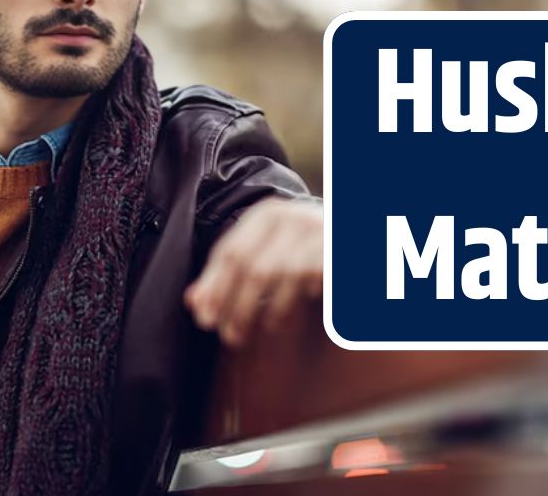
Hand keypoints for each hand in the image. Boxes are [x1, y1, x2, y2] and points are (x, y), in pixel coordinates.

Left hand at [184, 197, 322, 347]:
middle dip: (234, 304)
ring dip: (258, 311)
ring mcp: (316, 234)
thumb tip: (194, 303)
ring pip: (276, 277)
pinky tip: (278, 321)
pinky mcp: (333, 253)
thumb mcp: (264, 251)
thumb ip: (227, 273)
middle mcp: (290, 218)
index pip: (230, 251)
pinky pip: (305, 284)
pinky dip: (289, 305)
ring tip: (245, 333)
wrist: (353, 232)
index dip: (214, 286)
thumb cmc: (301, 248)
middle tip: (225, 333)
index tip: (203, 315)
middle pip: (251, 266)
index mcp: (267, 215)